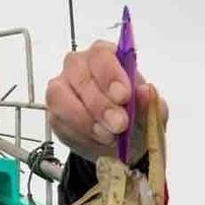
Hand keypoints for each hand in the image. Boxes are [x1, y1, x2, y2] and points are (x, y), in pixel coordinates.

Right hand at [46, 40, 168, 163]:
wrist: (123, 149)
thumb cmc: (136, 123)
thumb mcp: (150, 117)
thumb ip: (150, 104)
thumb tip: (146, 91)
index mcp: (107, 57)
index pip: (102, 55)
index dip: (111, 75)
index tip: (124, 97)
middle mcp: (80, 65)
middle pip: (79, 73)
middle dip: (100, 103)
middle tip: (119, 125)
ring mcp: (62, 86)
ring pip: (61, 95)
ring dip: (86, 120)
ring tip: (108, 137)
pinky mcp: (54, 111)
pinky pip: (58, 119)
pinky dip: (78, 133)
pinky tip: (96, 141)